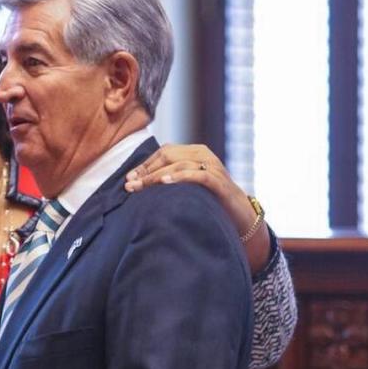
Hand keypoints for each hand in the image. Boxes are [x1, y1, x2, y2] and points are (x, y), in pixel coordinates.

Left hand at [124, 143, 270, 272]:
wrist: (240, 215)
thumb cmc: (209, 201)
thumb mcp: (187, 187)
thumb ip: (170, 180)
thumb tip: (138, 184)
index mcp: (194, 152)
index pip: (163, 153)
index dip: (144, 164)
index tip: (127, 179)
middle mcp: (203, 155)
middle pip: (168, 156)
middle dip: (146, 171)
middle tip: (129, 185)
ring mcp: (212, 167)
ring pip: (179, 164)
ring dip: (156, 176)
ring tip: (140, 186)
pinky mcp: (219, 182)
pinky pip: (198, 175)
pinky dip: (180, 177)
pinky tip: (165, 183)